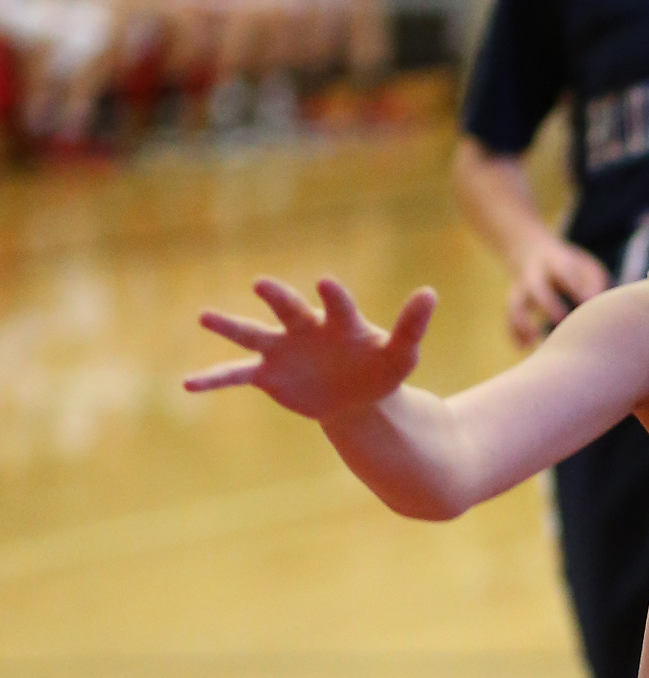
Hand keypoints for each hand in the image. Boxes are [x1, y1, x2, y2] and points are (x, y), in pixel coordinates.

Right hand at [185, 277, 435, 418]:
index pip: (335, 304)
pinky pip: (236, 375)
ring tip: (204, 316)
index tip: (325, 283)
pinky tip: (188, 384)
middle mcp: (304, 327)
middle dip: (277, 298)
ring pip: (252, 335)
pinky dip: (214, 380)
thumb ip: (411, 326)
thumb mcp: (400, 354)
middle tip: (261, 285)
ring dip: (230, 326)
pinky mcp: (268, 376)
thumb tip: (431, 292)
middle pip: (288, 309)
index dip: (332, 295)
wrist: (356, 395)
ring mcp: (283, 350)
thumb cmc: (379, 367)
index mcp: (338, 320)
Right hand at [507, 236, 609, 345]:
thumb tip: (592, 309)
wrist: (531, 251)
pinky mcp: (514, 300)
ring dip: (522, 324)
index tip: (585, 303)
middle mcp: (534, 274)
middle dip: (548, 305)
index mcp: (555, 262)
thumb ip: (593, 286)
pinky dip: (514, 333)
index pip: (563, 271)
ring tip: (534, 342)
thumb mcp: (585, 268)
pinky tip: (524, 347)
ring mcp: (521, 288)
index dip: (574, 287)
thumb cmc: (570, 267)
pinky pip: (510, 317)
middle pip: (537, 288)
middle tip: (562, 321)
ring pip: (516, 304)